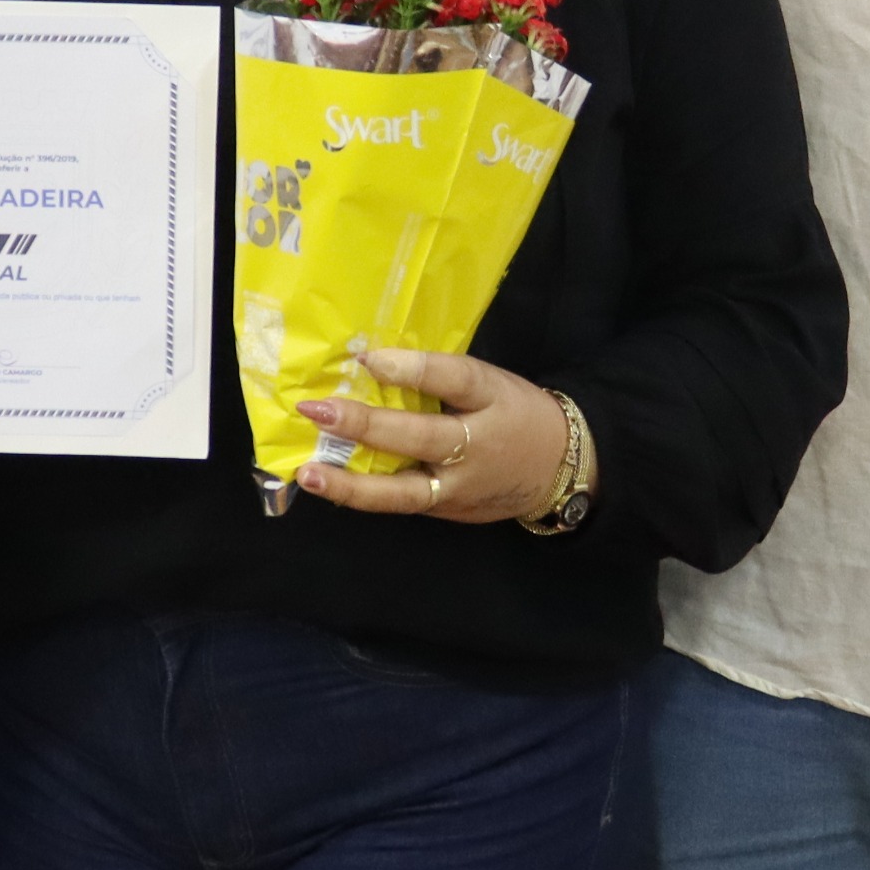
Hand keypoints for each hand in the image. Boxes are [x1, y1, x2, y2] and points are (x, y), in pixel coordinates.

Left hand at [292, 349, 569, 521]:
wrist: (559, 469)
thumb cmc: (512, 413)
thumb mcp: (490, 383)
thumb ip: (439, 376)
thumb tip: (370, 362)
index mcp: (493, 399)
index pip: (455, 379)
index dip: (411, 369)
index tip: (366, 358)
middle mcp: (477, 448)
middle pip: (422, 438)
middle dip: (367, 426)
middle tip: (318, 411)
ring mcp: (460, 487)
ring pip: (404, 491)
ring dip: (352, 484)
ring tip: (310, 474)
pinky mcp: (446, 511)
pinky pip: (400, 503)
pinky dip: (362, 495)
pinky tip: (327, 484)